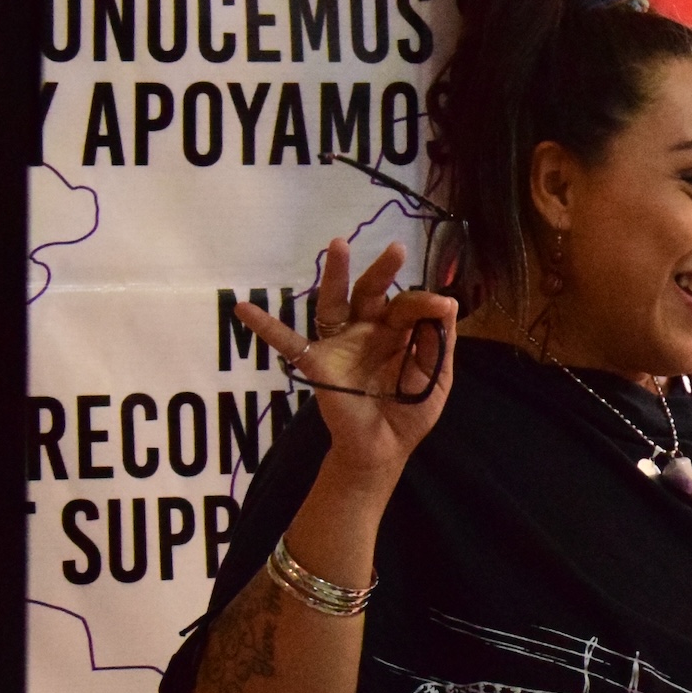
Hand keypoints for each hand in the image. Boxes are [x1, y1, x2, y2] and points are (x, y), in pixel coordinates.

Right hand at [239, 238, 455, 485]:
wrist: (385, 447)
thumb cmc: (410, 411)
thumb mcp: (436, 379)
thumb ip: (440, 345)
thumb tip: (449, 305)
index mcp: (398, 332)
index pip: (408, 306)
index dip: (424, 303)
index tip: (442, 304)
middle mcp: (367, 330)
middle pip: (372, 293)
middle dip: (383, 271)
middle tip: (396, 249)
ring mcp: (341, 344)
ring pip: (336, 303)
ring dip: (336, 275)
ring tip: (338, 245)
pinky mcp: (318, 363)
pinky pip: (288, 342)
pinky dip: (265, 326)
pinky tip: (243, 308)